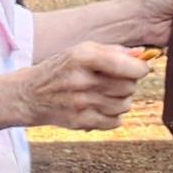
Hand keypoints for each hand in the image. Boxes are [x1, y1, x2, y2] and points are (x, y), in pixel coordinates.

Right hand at [16, 40, 148, 130]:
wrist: (29, 95)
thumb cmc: (60, 70)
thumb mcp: (81, 51)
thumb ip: (113, 51)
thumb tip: (143, 54)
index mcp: (82, 56)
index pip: (127, 66)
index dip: (140, 68)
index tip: (140, 68)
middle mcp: (81, 80)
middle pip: (129, 86)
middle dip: (129, 83)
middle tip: (116, 81)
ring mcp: (81, 103)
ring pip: (124, 105)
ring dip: (121, 100)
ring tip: (105, 94)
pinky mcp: (81, 121)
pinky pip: (115, 122)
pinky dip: (113, 116)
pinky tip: (100, 108)